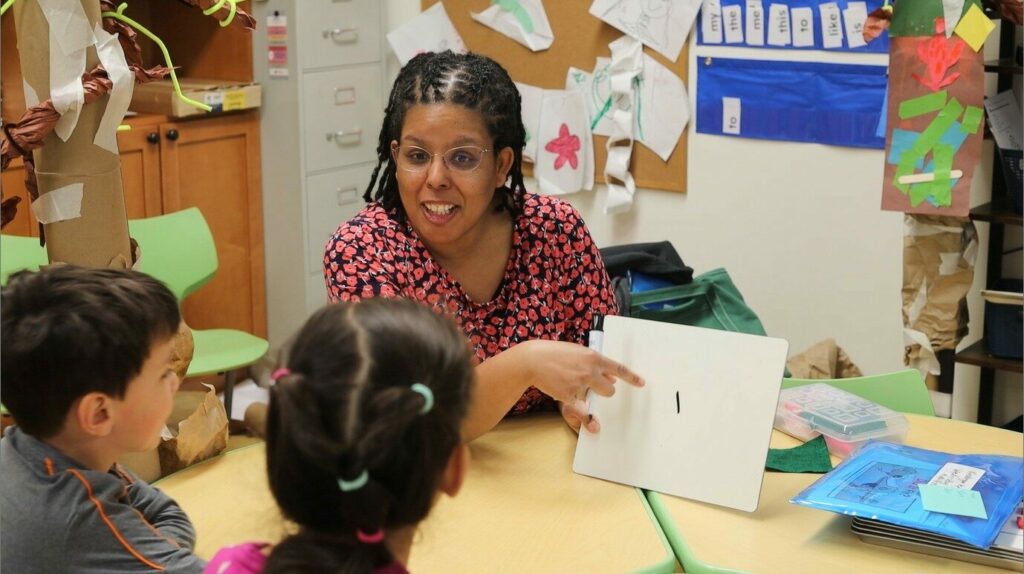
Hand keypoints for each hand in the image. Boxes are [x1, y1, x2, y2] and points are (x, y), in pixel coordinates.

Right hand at [513, 340, 644, 430]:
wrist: (533, 360)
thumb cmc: (554, 353)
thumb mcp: (577, 352)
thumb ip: (593, 363)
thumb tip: (609, 376)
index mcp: (593, 357)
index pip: (618, 368)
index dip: (631, 377)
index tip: (641, 383)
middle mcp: (590, 371)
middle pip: (609, 390)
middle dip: (605, 390)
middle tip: (594, 386)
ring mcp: (580, 384)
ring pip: (594, 397)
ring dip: (588, 394)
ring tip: (571, 383)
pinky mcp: (570, 395)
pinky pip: (579, 405)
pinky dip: (576, 403)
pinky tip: (568, 396)